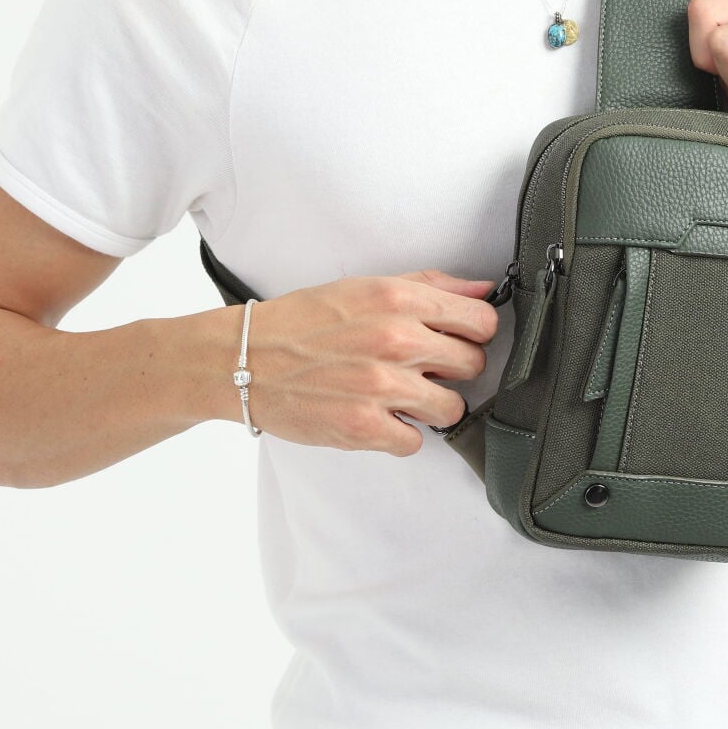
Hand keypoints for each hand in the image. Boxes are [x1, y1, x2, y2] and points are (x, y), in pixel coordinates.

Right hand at [229, 270, 499, 455]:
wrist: (244, 359)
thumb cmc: (302, 322)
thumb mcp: (365, 286)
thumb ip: (429, 286)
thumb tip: (483, 288)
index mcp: (399, 300)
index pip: (481, 321)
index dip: (474, 333)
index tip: (458, 339)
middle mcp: (395, 340)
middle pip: (473, 365)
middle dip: (452, 369)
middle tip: (423, 369)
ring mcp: (381, 387)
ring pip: (452, 408)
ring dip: (430, 406)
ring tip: (399, 396)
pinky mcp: (364, 427)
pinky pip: (415, 442)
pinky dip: (400, 434)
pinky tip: (378, 417)